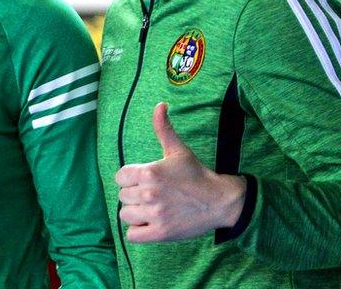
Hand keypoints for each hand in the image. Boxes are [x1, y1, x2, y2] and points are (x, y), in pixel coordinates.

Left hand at [115, 102, 246, 242]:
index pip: (120, 177)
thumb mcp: (178, 150)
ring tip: (151, 209)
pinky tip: (150, 223)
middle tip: (152, 195)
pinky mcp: (161, 233)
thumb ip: (163, 128)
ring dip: (135, 214)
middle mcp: (149, 193)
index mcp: (150, 172)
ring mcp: (155, 214)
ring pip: (125, 215)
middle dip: (134, 195)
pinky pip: (132, 235)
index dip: (129, 179)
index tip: (143, 181)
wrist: (220, 201)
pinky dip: (138, 231)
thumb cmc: (196, 174)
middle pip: (123, 196)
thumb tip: (159, 105)